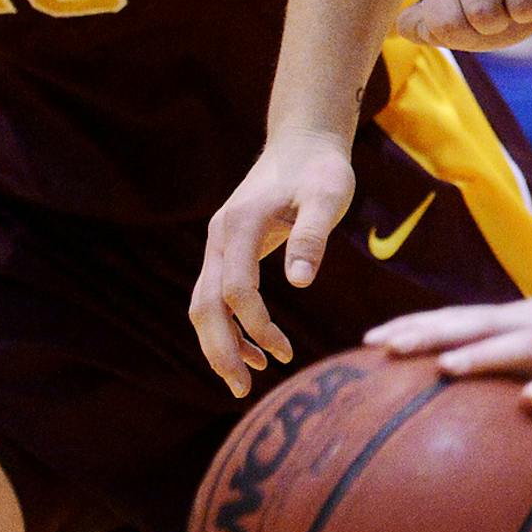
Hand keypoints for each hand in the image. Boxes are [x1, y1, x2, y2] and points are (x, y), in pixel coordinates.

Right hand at [190, 131, 356, 395]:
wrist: (303, 142)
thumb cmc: (321, 169)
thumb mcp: (328, 197)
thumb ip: (312, 236)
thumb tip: (300, 282)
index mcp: (241, 225)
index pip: (236, 289)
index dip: (255, 325)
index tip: (284, 353)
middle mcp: (221, 237)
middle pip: (204, 304)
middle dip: (219, 350)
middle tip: (242, 390)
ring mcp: (220, 243)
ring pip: (204, 303)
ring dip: (220, 344)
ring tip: (246, 380)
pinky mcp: (229, 249)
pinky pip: (217, 295)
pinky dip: (229, 326)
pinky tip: (255, 349)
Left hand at [367, 288, 531, 404]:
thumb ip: (524, 374)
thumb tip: (472, 409)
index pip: (464, 319)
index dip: (418, 326)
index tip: (368, 342)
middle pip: (480, 321)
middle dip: (431, 331)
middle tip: (382, 346)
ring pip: (526, 342)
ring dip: (485, 352)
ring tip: (445, 366)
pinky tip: (531, 400)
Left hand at [398, 0, 531, 49]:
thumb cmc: (496, 3)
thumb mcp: (457, 21)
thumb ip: (423, 26)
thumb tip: (399, 27)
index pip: (448, 25)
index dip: (469, 35)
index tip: (476, 21)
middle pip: (485, 14)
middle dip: (501, 24)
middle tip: (504, 10)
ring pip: (523, 5)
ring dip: (530, 12)